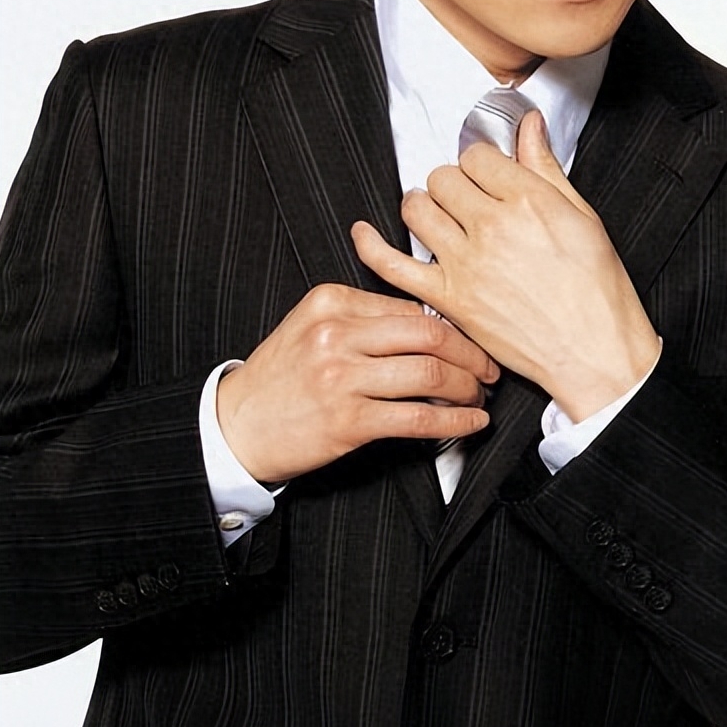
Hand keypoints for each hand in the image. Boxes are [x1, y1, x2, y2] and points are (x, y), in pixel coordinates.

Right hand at [216, 284, 499, 483]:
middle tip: (489, 366)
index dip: (450, 323)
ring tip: (479, 395)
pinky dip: (454, 421)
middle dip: (471, 352)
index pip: (409, 305)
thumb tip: (427, 319)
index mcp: (331, 301)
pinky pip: (417, 418)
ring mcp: (341, 377)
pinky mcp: (347, 421)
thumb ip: (362, 316)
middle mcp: (336, 334)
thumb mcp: (311, 325)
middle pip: (428, 333)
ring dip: (467, 387)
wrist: (237, 425)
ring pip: (429, 374)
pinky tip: (470, 423)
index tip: (470, 338)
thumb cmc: (280, 377)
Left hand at [352, 111, 659, 421]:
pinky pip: (392, 265)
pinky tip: (364, 232)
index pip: (477, 156)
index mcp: (527, 201)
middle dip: (453, 182)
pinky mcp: (448, 299)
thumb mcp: (582, 215)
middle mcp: (492, 227)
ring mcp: (465, 264)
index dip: (481, 163)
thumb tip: (529, 125)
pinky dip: (371, 246)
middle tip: (466, 198)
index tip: (486, 175)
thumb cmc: (596, 290)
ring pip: (416, 208)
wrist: (594, 353)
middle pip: (443, 177)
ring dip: (423, 204)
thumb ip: (546, 167)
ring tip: (436, 213)